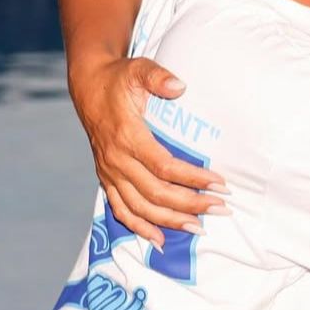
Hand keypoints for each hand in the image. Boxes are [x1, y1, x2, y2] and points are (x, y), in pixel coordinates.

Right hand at [74, 54, 226, 248]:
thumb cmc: (120, 78)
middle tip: (220, 209)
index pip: (164, 166)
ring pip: (139, 208)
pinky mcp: (106, 178)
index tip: (220, 183)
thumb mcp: (138, 69)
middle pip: (155, 193)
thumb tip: (180, 87)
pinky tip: (160, 240)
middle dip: (189, 204)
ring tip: (199, 228)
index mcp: (127, 136)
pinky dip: (139, 227)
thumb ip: (158, 77)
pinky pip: (120, 210)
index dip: (192, 177)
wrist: (89, 87)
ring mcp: (110, 172)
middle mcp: (117, 160)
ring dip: (170, 221)